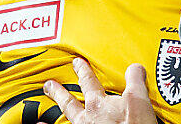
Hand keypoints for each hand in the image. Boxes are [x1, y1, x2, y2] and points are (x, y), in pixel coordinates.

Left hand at [41, 58, 157, 123]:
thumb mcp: (138, 100)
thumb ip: (135, 81)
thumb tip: (134, 67)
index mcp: (98, 104)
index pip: (89, 82)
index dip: (83, 71)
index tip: (77, 62)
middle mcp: (86, 118)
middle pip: (69, 101)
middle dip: (59, 92)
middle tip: (49, 84)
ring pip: (65, 118)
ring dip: (54, 113)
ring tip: (42, 114)